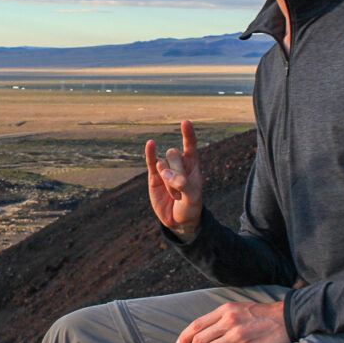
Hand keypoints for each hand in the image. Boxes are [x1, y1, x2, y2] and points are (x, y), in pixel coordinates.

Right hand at [146, 120, 202, 239]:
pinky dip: (150, 153)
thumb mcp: (193, 197)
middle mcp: (178, 164)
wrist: (178, 220)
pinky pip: (151, 161)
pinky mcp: (153, 177)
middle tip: (181, 191)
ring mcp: (165, 169)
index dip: (188, 134)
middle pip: (174, 154)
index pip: (190, 146)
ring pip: (162, 163)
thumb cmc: (190, 206)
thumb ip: (183, 184)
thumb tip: (166, 175)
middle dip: (176, 172)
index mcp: (192, 165)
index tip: (186, 122)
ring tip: (174, 195)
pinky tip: (151, 143)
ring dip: (168, 180)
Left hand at [176, 301, 288, 342]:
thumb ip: (222, 317)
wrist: (288, 318)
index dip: (184, 337)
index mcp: (225, 309)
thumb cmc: (262, 315)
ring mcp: (238, 335)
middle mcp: (229, 320)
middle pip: (199, 340)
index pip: (197, 324)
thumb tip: (203, 333)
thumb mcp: (239, 308)